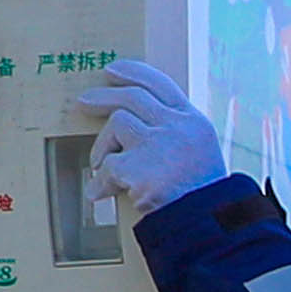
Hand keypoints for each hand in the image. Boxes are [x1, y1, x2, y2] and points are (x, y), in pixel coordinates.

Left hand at [81, 56, 225, 225]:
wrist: (206, 221)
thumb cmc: (200, 191)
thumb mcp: (199, 149)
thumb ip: (173, 129)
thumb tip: (133, 119)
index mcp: (192, 120)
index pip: (160, 83)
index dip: (133, 72)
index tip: (112, 70)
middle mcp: (176, 126)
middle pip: (132, 96)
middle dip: (103, 97)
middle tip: (84, 101)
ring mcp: (158, 145)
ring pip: (117, 124)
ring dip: (103, 145)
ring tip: (101, 165)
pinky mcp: (139, 168)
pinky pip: (108, 166)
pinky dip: (100, 182)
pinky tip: (99, 192)